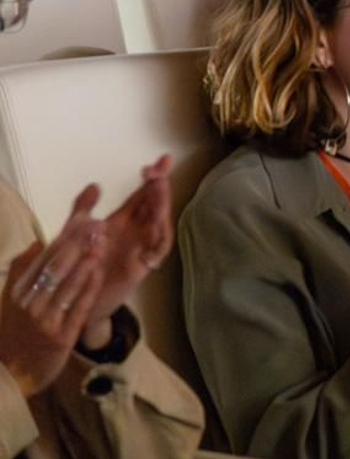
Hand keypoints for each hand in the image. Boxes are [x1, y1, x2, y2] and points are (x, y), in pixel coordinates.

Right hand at [0, 223, 104, 397]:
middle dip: (77, 244)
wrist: (11, 374)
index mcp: (18, 291)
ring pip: (66, 286)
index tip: (83, 218)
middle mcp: (28, 303)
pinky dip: (87, 289)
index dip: (64, 237)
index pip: (42, 259)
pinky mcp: (60, 337)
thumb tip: (37, 242)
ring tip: (101, 242)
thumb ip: (24, 272)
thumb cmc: (15, 332)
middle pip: (55, 268)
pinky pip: (76, 309)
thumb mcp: (13, 301)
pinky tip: (98, 274)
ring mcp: (44, 321)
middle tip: (97, 224)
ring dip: (85, 262)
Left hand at [79, 155, 173, 348]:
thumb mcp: (77, 233)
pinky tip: (158, 223)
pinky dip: (157, 237)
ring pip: (159, 224)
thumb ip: (83, 209)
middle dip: (160, 186)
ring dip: (161, 206)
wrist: (78, 300)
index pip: (143, 194)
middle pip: (155, 205)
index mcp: (123, 222)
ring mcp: (142, 248)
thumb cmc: (83, 266)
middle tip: (160, 169)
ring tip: (159, 188)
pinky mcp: (141, 266)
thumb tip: (94, 184)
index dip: (153, 177)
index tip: (163, 158)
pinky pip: (157, 250)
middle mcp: (137, 232)